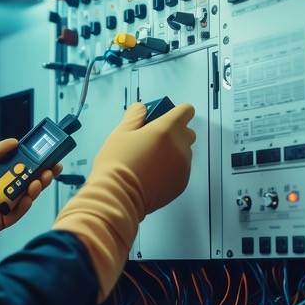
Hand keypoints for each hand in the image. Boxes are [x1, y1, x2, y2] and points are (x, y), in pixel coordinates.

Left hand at [0, 138, 61, 257]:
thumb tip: (13, 142)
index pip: (20, 164)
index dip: (34, 159)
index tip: (46, 153)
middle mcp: (5, 188)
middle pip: (28, 179)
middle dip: (42, 173)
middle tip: (51, 167)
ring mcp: (6, 204)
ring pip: (27, 195)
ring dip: (36, 187)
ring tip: (40, 180)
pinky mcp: (6, 219)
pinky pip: (19, 212)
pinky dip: (25, 205)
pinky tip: (28, 198)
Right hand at [53, 102, 195, 299]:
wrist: (118, 196)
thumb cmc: (117, 164)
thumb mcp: (120, 133)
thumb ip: (134, 116)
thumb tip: (141, 108)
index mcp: (166, 129)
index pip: (185, 111)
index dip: (176, 112)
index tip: (165, 116)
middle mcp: (180, 146)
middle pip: (187, 132)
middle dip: (174, 133)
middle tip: (153, 140)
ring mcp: (183, 167)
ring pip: (184, 153)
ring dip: (173, 152)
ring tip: (150, 161)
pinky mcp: (181, 184)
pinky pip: (181, 171)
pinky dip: (171, 170)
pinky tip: (152, 174)